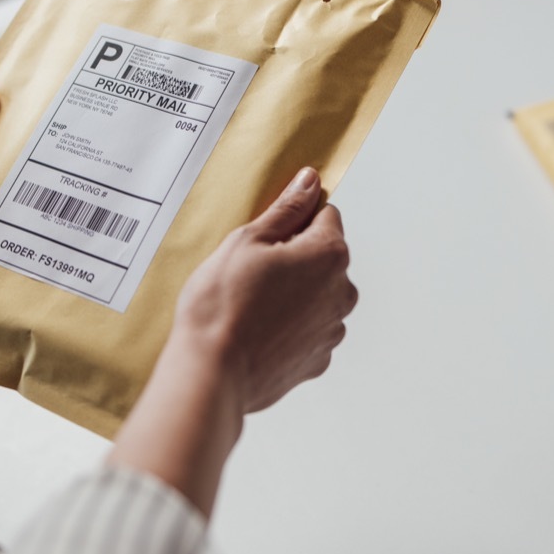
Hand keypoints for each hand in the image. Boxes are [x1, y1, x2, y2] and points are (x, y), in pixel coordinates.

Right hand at [171, 166, 358, 412]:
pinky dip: (289, 327)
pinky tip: (257, 330)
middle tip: (251, 271)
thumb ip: (286, 209)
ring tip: (251, 305)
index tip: (267, 234)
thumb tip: (310, 182)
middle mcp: (342, 293)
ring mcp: (332, 330)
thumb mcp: (248, 241)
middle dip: (295, 258)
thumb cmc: (223, 305)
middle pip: (323, 257)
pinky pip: (308, 330)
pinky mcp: (317, 360)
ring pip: (316, 295)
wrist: (211, 371)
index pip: (325, 215)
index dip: (294, 220)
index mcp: (329, 255)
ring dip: (293, 293)